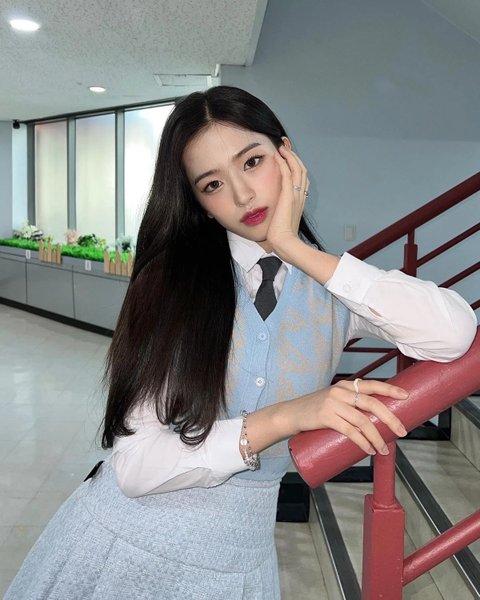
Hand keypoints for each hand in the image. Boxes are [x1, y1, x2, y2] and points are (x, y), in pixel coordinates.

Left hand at [267, 145, 308, 253]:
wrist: (284, 242)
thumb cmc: (280, 236)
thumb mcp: (281, 221)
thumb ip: (279, 214)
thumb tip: (271, 214)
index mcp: (299, 202)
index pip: (302, 179)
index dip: (296, 167)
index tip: (288, 159)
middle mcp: (300, 196)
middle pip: (302, 170)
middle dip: (294, 157)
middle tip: (285, 148)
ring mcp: (296, 195)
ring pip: (297, 169)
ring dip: (289, 156)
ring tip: (282, 147)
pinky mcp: (289, 195)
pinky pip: (288, 174)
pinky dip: (283, 162)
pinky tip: (277, 155)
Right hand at [286, 379, 408, 454]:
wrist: (291, 414)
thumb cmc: (315, 409)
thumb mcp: (334, 400)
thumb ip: (351, 405)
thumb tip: (376, 420)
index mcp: (345, 385)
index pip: (372, 384)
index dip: (390, 390)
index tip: (405, 396)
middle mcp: (341, 391)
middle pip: (372, 403)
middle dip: (390, 418)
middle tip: (402, 432)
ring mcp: (333, 404)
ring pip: (362, 421)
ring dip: (377, 437)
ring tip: (384, 449)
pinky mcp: (326, 417)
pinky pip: (350, 431)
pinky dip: (363, 442)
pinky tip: (369, 450)